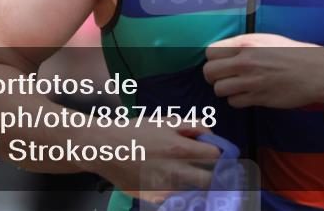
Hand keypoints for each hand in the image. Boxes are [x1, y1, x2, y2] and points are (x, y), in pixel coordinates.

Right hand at [84, 122, 220, 204]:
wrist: (104, 148)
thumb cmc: (134, 131)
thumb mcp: (163, 121)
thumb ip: (190, 125)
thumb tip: (210, 133)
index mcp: (179, 148)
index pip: (215, 155)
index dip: (219, 154)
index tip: (217, 155)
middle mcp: (174, 170)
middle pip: (209, 180)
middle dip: (213, 175)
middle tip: (209, 171)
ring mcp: (164, 187)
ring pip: (193, 193)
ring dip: (195, 186)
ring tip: (190, 179)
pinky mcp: (152, 198)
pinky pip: (174, 201)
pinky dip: (178, 196)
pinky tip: (175, 188)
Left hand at [204, 33, 323, 108]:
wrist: (316, 71)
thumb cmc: (294, 53)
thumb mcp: (267, 39)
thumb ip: (244, 45)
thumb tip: (226, 53)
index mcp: (246, 44)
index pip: (211, 52)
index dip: (214, 59)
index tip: (222, 62)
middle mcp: (245, 62)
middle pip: (209, 72)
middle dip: (214, 76)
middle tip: (225, 77)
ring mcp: (251, 82)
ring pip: (219, 89)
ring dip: (225, 90)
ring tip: (237, 87)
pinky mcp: (258, 98)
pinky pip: (234, 102)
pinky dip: (238, 100)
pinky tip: (248, 95)